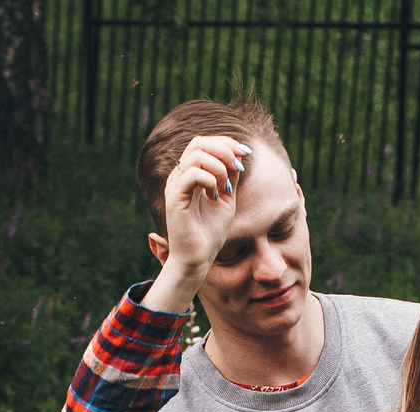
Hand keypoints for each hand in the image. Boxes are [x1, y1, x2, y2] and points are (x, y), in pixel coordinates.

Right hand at [143, 135, 253, 314]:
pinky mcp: (175, 199)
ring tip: (225, 186)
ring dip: (219, 166)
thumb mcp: (227, 199)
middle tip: (238, 165)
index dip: (225, 143)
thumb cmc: (210, 233)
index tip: (245, 154)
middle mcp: (179, 177)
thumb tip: (238, 155)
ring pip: (196, 155)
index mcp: (189, 175)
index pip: (203, 144)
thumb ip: (230, 177)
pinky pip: (192, 174)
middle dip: (224, 148)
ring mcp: (175, 187)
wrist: (198, 260)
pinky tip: (215, 195)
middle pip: (198, 142)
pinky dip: (210, 179)